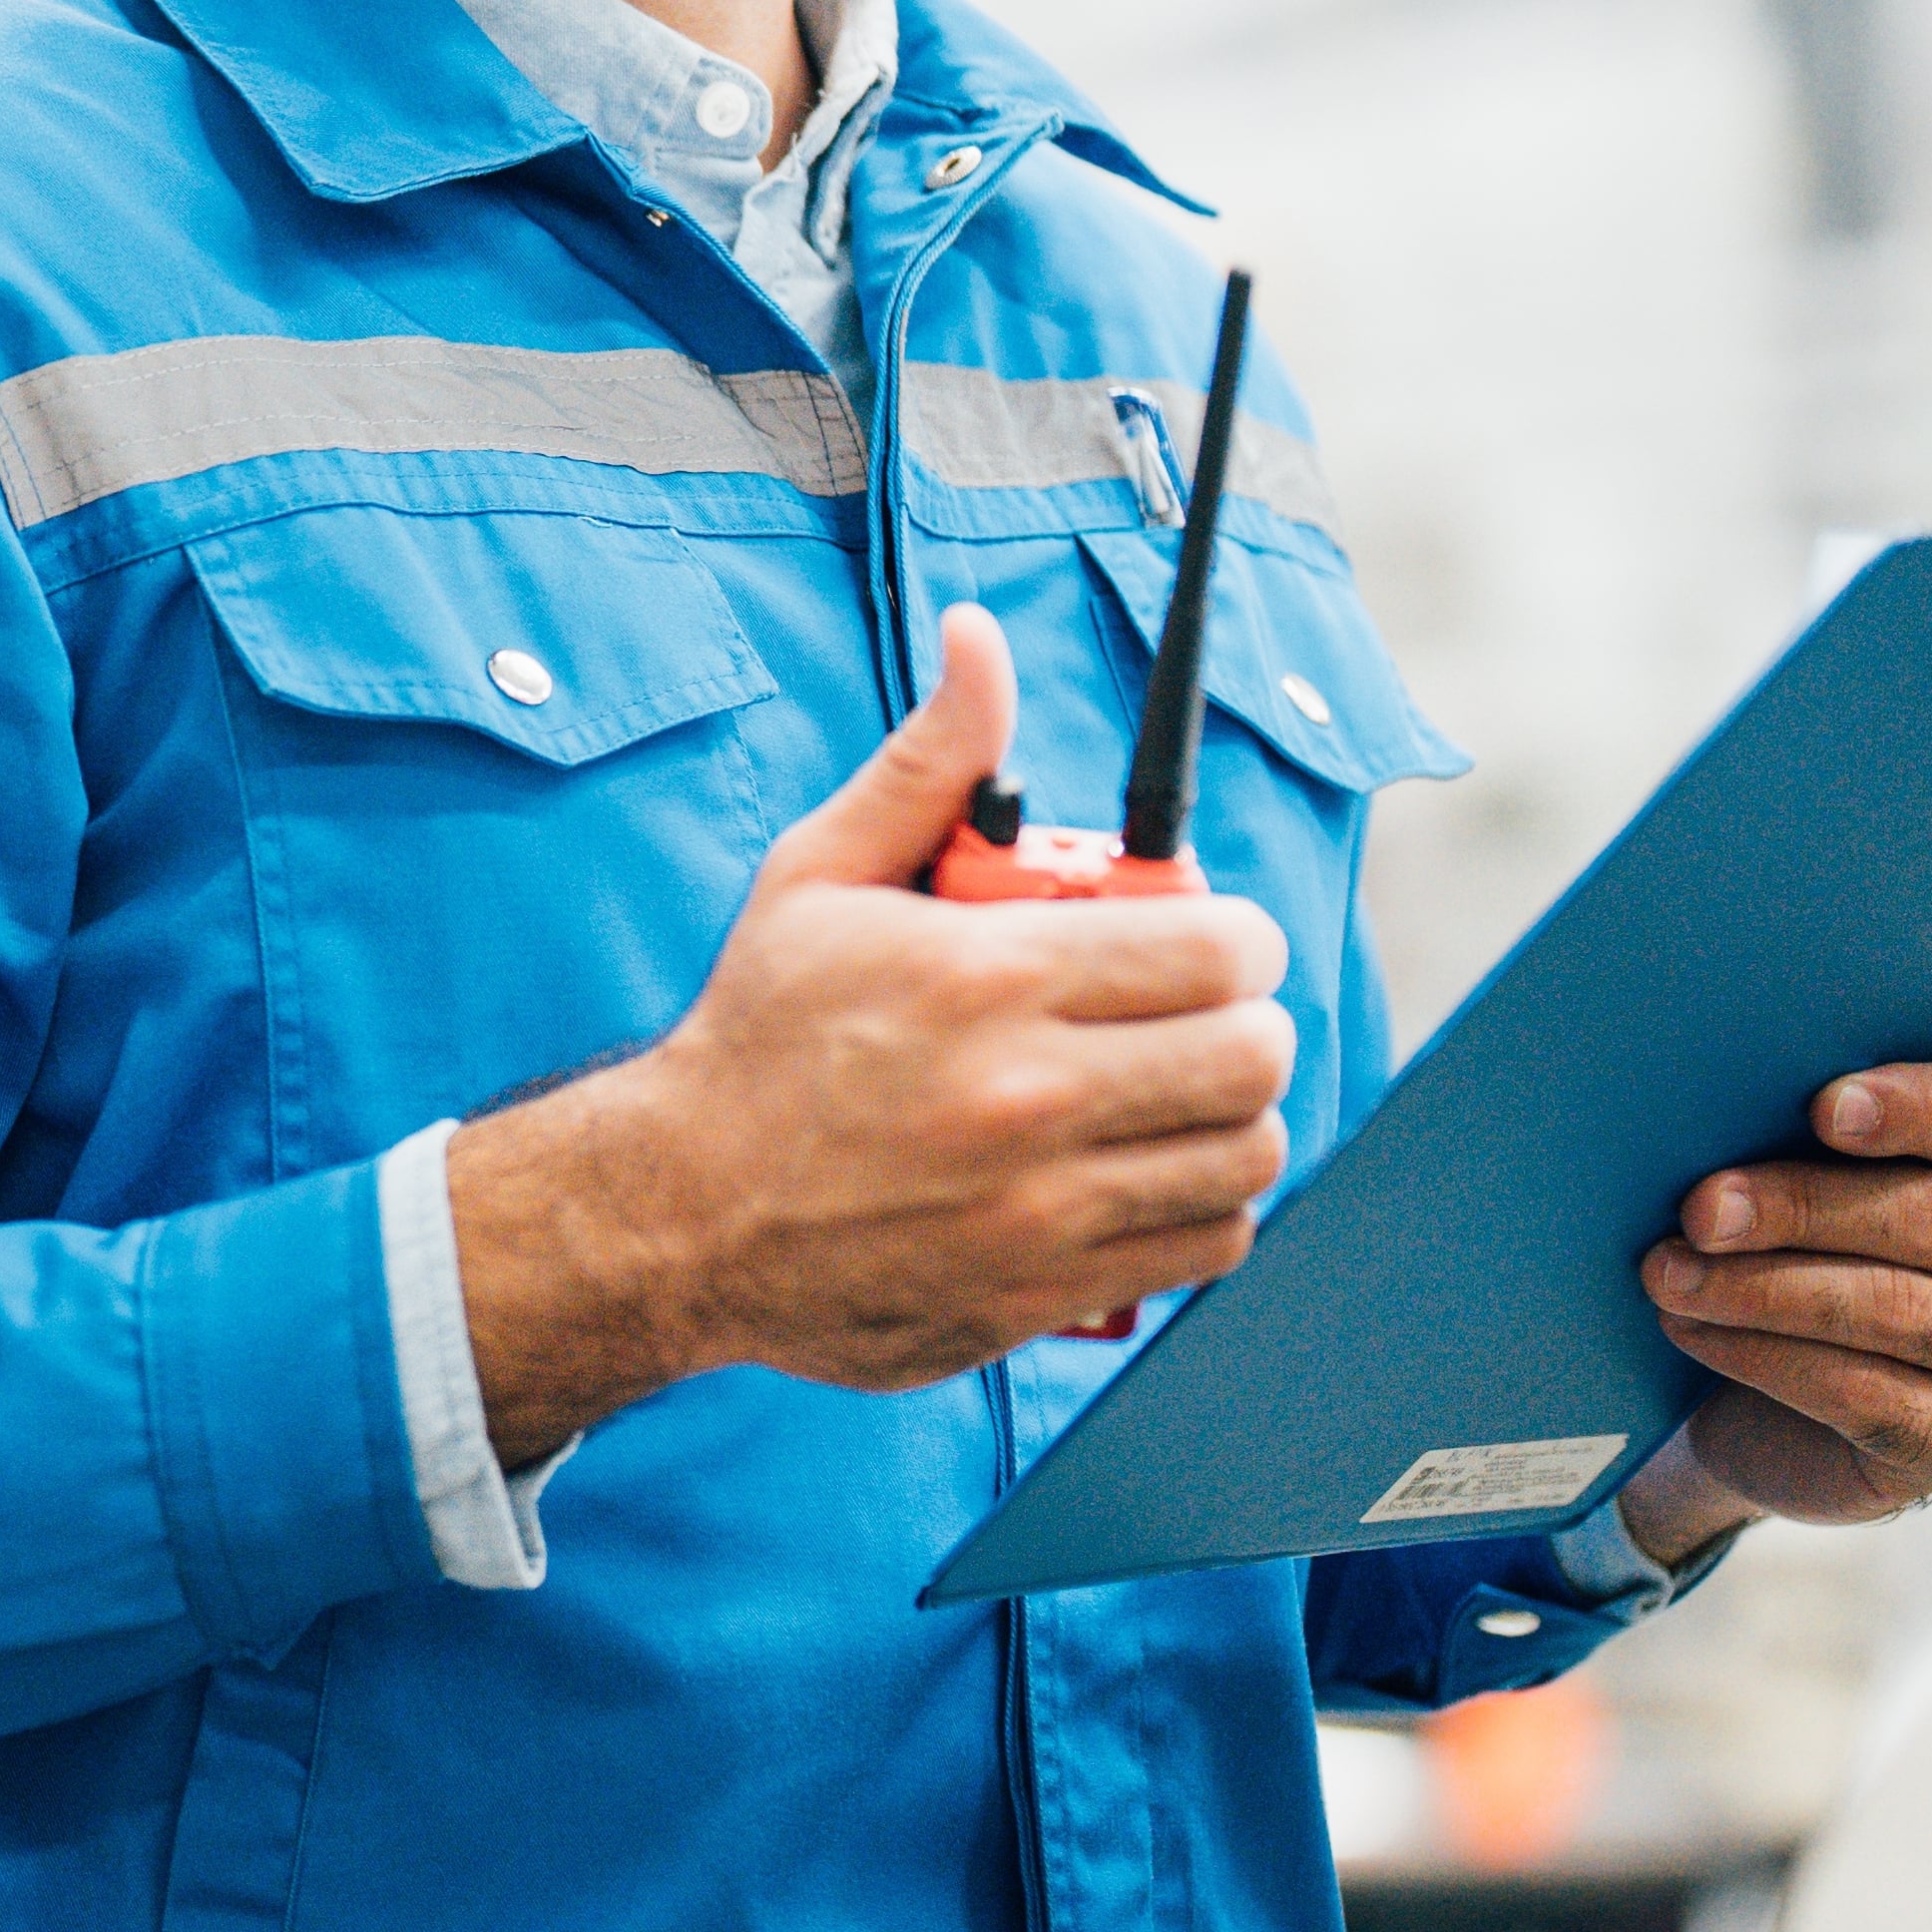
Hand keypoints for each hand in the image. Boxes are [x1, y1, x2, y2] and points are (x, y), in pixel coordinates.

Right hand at [449, 603, 1298, 1447]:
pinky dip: (1203, 1206)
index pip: (1214, 949)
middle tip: (1200, 1012)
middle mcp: (1025, 1096)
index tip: (1211, 939)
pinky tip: (1148, 1170)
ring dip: (1232, 1113)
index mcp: (984, 978)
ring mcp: (1040, 1209)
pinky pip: (1207, 1247)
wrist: (678, 1211)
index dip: (1239, 935)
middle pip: (1253, 1055)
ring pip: (1245, 1155)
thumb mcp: (820, 874)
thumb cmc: (757, 1031)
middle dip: (1246, 1018)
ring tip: (1175, 1090)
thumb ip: (930, 760)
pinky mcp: (1044, 1293)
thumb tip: (981, 637)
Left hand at [1608, 1064, 1931, 1555]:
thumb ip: (1822, 1122)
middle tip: (1699, 1211)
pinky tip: (1695, 1331)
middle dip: (1799, 1209)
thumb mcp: (1830, 1162)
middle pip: (1931, 1216)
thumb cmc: (1819, 1236)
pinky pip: (1864, 1394)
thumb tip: (1729, 1099)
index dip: (1914, 1109)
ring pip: (1893, 1309)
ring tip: (1668, 1275)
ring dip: (1762, 1290)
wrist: (1800, 1390)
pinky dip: (1763, 1358)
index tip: (1822, 1109)